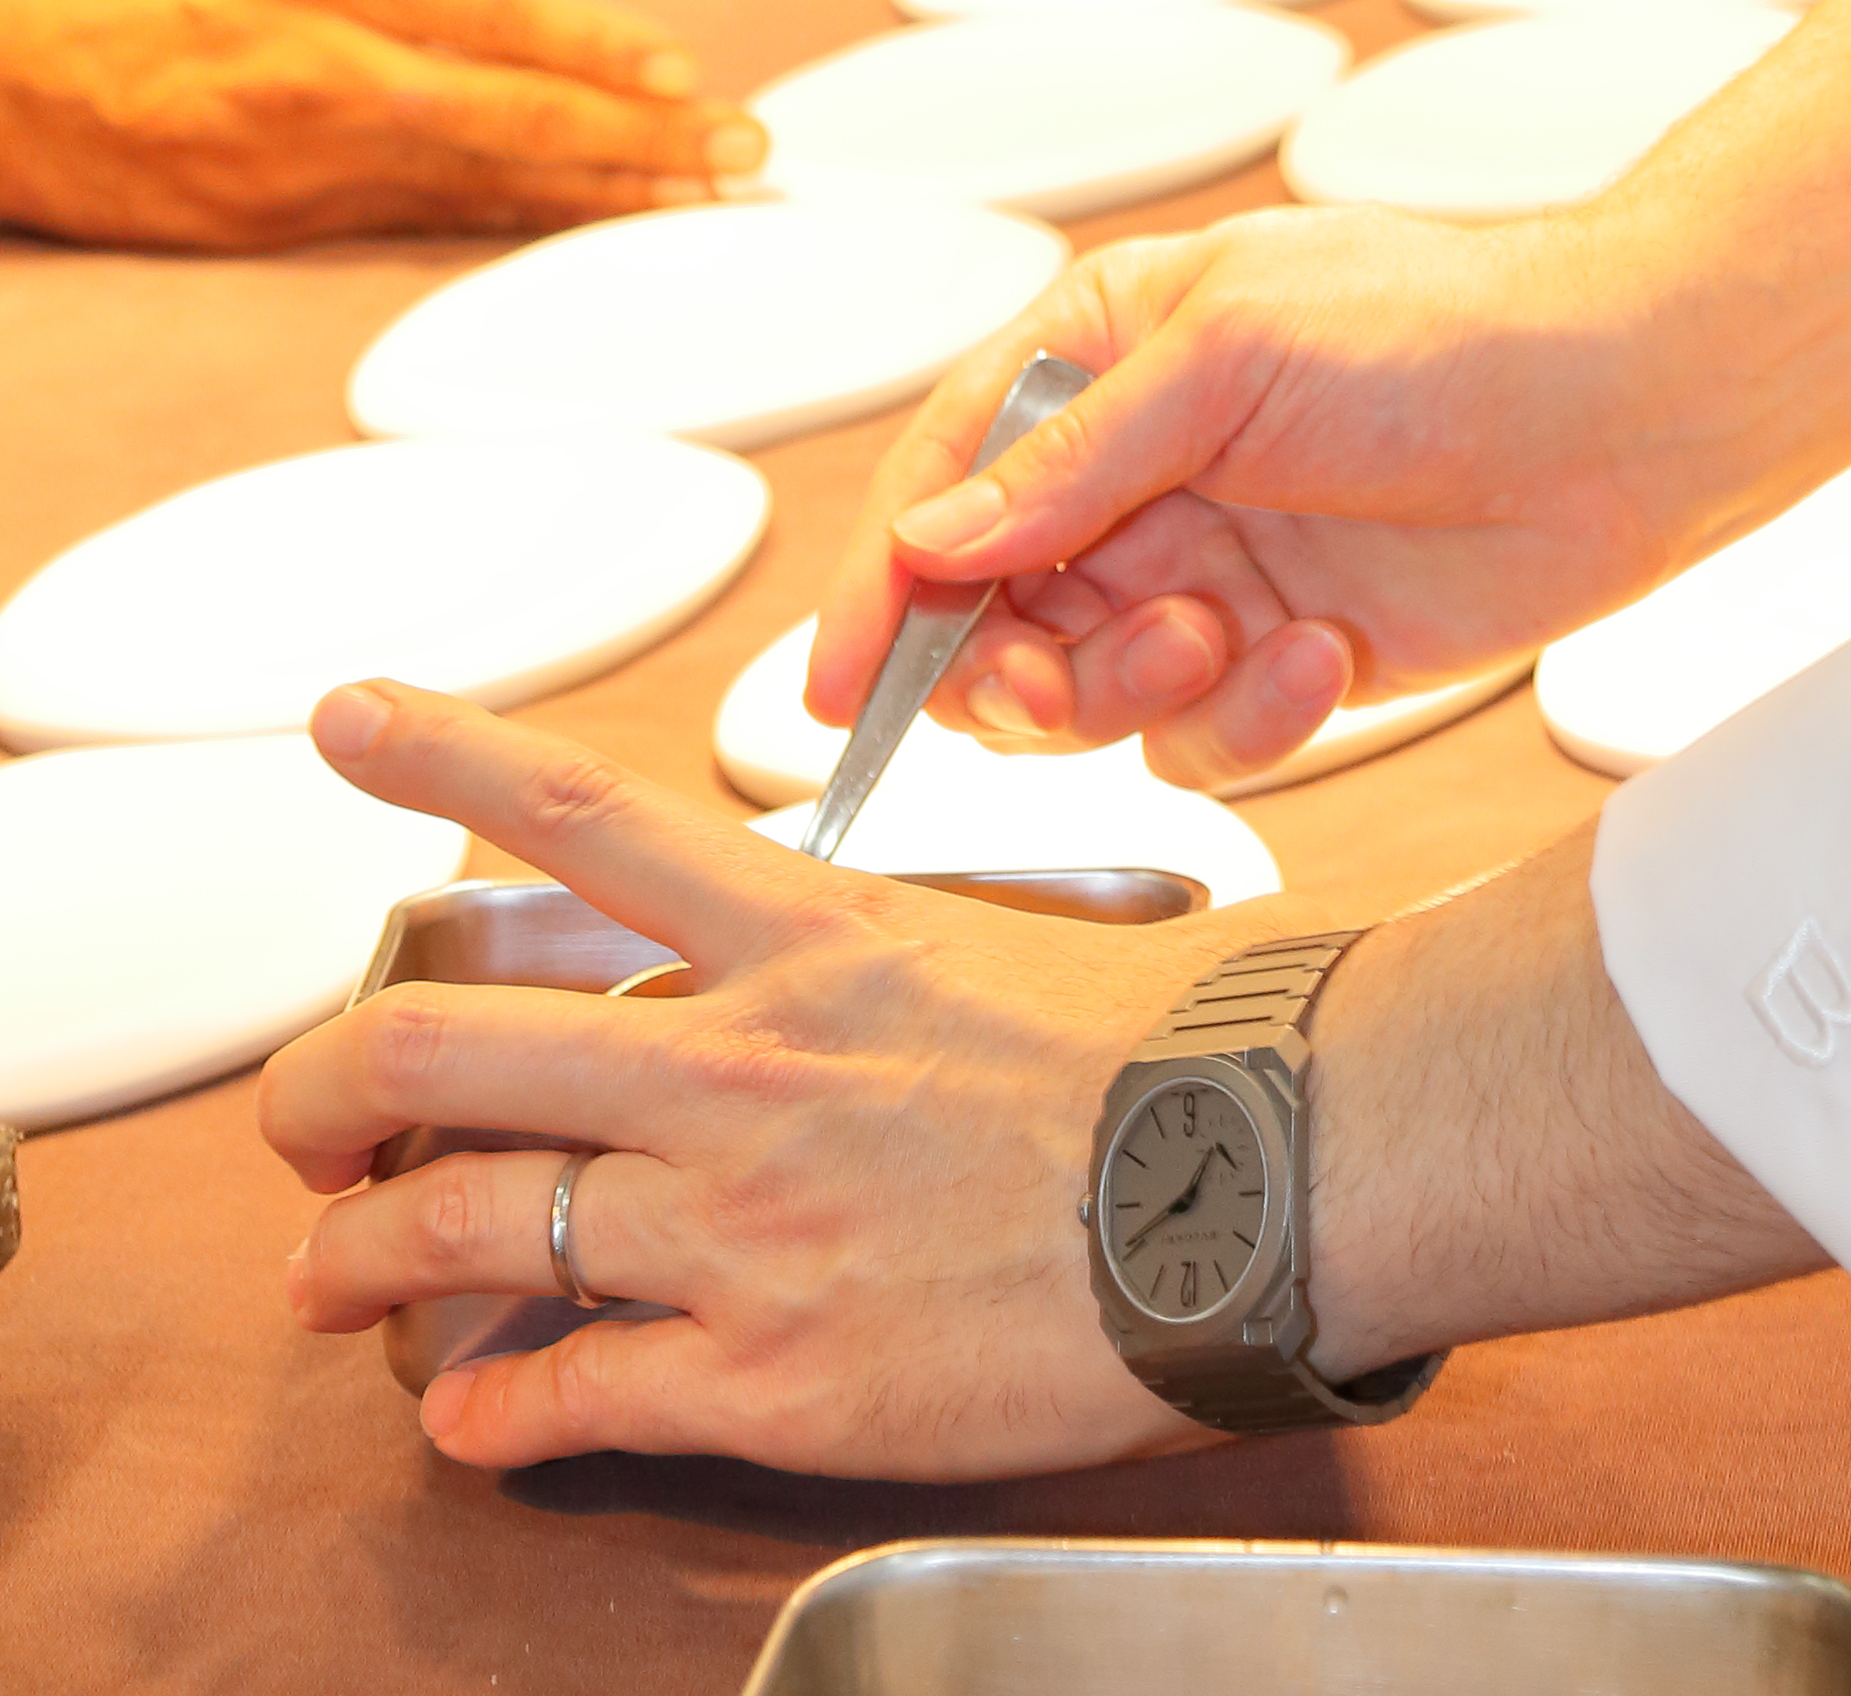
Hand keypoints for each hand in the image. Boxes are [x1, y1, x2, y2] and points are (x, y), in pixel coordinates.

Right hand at [0, 0, 760, 247]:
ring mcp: (297, 154)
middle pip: (510, 109)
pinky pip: (415, 220)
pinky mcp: (274, 218)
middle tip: (742, 150)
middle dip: (640, 136)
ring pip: (477, 180)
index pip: (493, 7)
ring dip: (596, 192)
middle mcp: (316, 64)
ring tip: (698, 195)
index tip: (682, 68)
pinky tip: (580, 224)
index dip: (597, 46)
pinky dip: (507, 225)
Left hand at [264, 682, 1222, 1477]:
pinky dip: (492, 1413)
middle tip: (295, 1119)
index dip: (443, 756)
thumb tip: (820, 993)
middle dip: (325, 1090)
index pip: (585, 818)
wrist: (1267, 1180)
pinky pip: (568, 1393)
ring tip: (333, 1281)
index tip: (349, 720)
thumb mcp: (1004, 951)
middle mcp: (747, 1068)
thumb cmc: (1179, 1059)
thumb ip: (869, 972)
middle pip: (450, 1051)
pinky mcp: (770, 1376)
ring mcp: (744, 1226)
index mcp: (813, 939)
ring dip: (366, 1262)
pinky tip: (475, 1418)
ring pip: (471, 1228)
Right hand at [808, 0, 1850, 797]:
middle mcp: (1140, 469)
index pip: (944, 480)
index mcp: (1102, 355)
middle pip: (991, 615)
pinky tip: (1320, 661)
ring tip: (1219, 637)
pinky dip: (1244, 722)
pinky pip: (1198, 743)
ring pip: (1085, 696)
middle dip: (1013, 665)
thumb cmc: (1443, 327)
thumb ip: (1071, 460)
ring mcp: (1209, 568)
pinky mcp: (1283, 660)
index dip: (880, 588)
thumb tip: (932, 543)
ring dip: (1136, 692)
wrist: (1623, 411)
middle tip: (1063, 676)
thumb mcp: (1229, 352)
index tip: (834, 688)